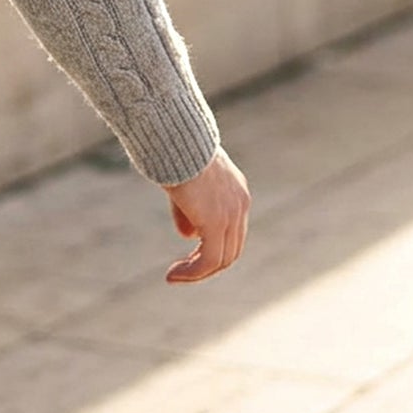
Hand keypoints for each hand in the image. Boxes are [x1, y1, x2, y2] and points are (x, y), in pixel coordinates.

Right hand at [159, 146, 249, 283]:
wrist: (176, 135)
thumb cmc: (174, 149)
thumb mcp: (184, 181)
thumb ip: (189, 209)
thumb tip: (189, 236)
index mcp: (236, 190)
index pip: (231, 229)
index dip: (211, 243)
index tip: (188, 251)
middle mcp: (240, 204)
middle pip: (231, 248)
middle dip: (206, 262)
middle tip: (182, 271)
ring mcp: (232, 215)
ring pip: (221, 258)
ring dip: (197, 272)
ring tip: (174, 276)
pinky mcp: (216, 223)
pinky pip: (208, 260)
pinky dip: (192, 272)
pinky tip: (173, 275)